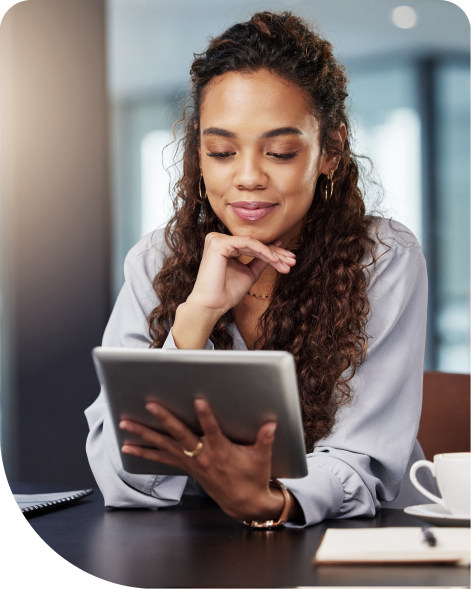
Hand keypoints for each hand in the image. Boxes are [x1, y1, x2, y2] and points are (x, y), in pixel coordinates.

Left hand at [119, 399, 287, 521]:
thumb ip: (265, 439)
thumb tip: (271, 424)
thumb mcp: (262, 458)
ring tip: (125, 424)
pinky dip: (144, 453)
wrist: (243, 503)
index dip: (206, 416)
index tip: (198, 400)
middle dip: (165, 419)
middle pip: (180, 435)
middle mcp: (202, 456)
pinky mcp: (186, 467)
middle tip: (151, 405)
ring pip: (164, 446)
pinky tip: (128, 448)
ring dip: (144, 435)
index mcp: (222, 451)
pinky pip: (161, 459)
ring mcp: (191, 463)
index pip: (212, 430)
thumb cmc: (253, 477)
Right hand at [187, 233, 295, 315]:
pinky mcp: (218, 243)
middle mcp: (218, 239)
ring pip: (253, 243)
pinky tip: (275, 260)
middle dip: (276, 253)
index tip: (289, 260)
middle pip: (254, 243)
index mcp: (224, 246)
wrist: (212, 305)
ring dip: (273, 253)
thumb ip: (260, 260)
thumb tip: (277, 249)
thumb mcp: (249, 273)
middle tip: (293, 261)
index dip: (272, 252)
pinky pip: (247, 243)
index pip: (252, 246)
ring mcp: (216, 239)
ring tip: (287, 263)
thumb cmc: (227, 292)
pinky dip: (263, 251)